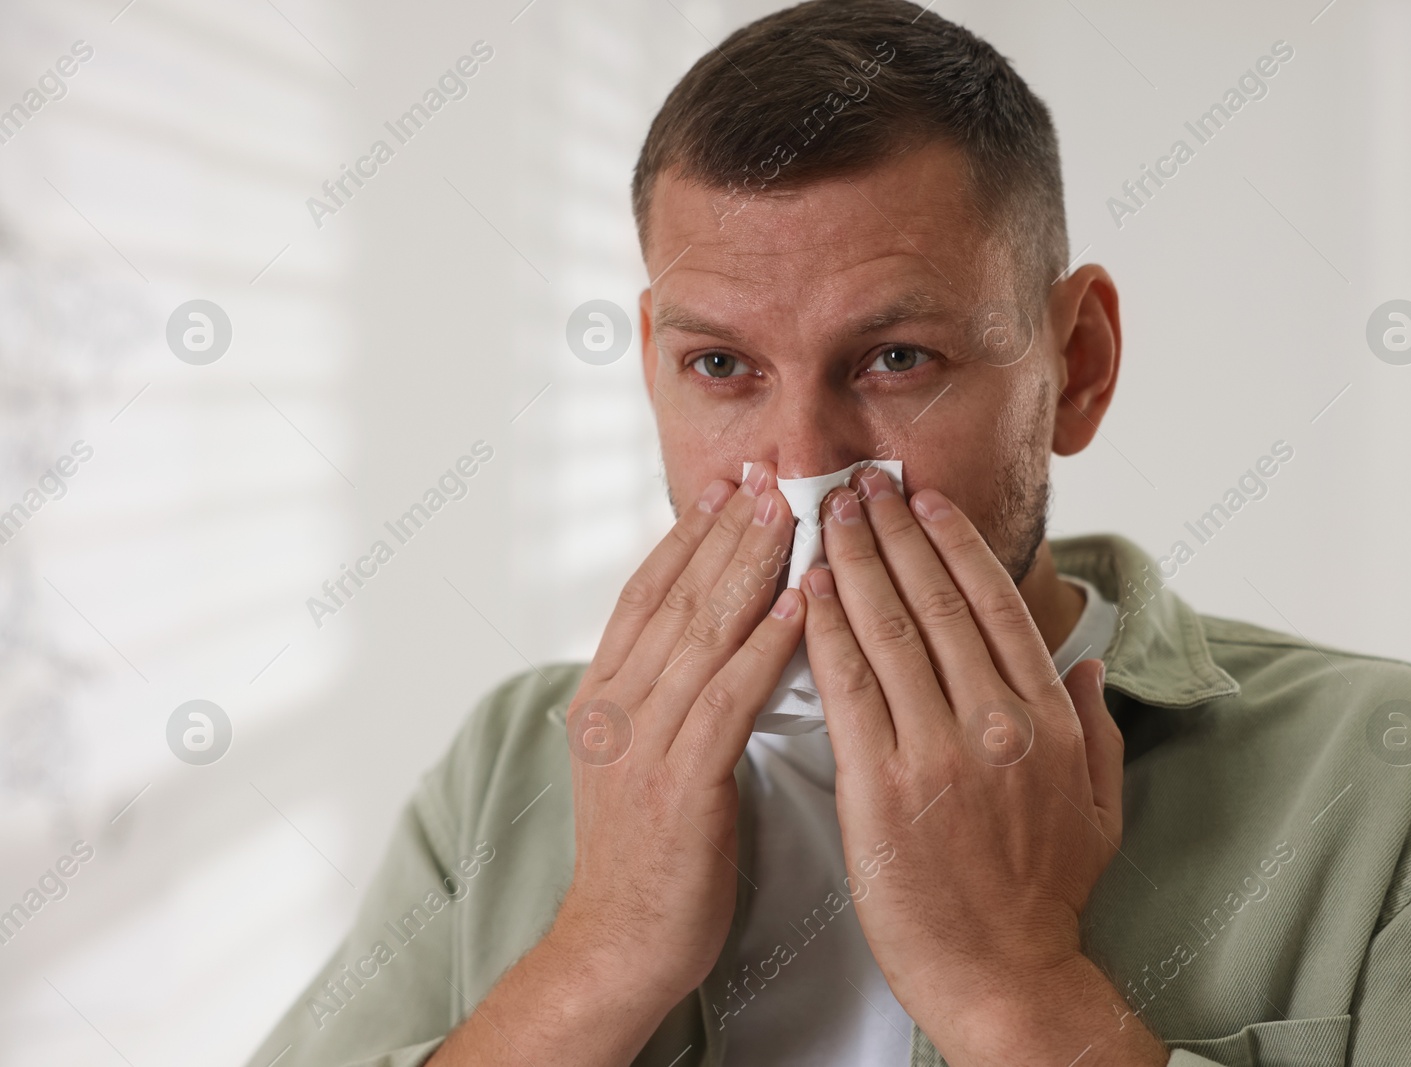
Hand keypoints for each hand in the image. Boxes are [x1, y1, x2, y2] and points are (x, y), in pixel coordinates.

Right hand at [433, 462, 804, 1066]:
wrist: (616, 945)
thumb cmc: (647, 855)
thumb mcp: (637, 757)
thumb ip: (664, 693)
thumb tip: (708, 634)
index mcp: (602, 696)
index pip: (647, 593)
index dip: (690, 534)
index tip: (730, 484)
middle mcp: (614, 707)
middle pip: (677, 596)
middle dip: (728, 529)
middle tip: (770, 472)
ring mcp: (639, 744)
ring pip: (701, 633)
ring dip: (751, 565)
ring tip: (791, 511)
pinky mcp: (678, 785)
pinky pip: (728, 697)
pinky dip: (764, 644)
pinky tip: (799, 603)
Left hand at [800, 466, 1163, 1064]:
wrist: (1003, 977)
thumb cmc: (1045, 896)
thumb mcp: (1099, 804)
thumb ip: (1093, 724)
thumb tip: (1088, 659)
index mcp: (1047, 717)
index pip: (994, 604)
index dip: (954, 543)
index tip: (925, 500)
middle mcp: (996, 720)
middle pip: (935, 600)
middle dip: (894, 530)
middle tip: (861, 480)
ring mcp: (937, 750)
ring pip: (888, 629)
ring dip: (855, 559)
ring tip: (826, 510)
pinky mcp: (880, 785)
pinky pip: (846, 685)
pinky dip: (825, 627)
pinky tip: (808, 585)